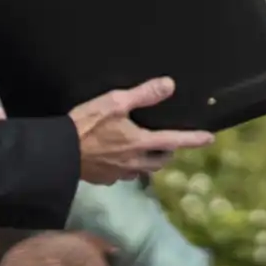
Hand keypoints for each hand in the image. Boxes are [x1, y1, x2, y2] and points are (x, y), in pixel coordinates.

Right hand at [69, 78, 213, 184]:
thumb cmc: (86, 124)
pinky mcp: (103, 179)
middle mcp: (134, 162)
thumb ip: (143, 94)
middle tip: (169, 142)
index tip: (209, 138)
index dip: (194, 139)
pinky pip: (123, 176)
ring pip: (143, 171)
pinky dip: (128, 167)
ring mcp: (118, 174)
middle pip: (161, 161)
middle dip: (168, 152)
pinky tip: (119, 159)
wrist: (57, 153)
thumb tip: (169, 85)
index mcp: (140, 143)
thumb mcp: (115, 102)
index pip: (174, 141)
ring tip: (146, 151)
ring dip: (149, 161)